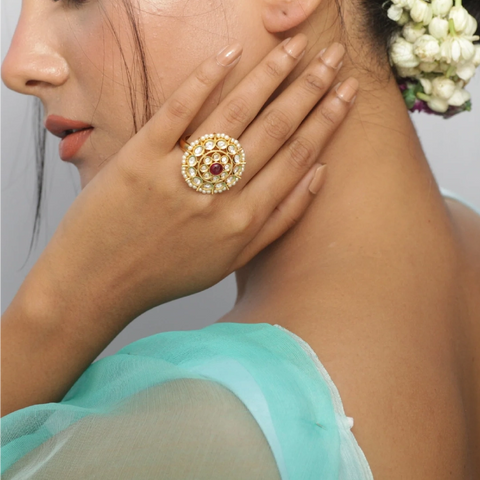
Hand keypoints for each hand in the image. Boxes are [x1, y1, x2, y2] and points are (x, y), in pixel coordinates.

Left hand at [23, 33, 354, 329]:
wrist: (101, 282)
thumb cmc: (168, 273)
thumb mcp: (232, 260)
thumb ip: (278, 221)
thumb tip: (317, 177)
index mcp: (245, 222)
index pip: (298, 159)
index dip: (327, 121)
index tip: (346, 92)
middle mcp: (220, 198)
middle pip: (276, 131)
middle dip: (311, 89)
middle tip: (334, 56)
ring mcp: (180, 176)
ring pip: (236, 115)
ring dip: (270, 75)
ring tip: (296, 47)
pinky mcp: (141, 159)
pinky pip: (179, 110)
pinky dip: (205, 80)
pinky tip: (230, 55)